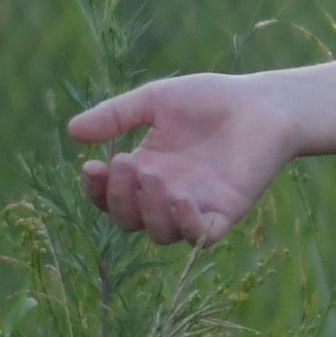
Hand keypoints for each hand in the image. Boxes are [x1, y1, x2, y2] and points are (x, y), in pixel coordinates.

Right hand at [69, 76, 299, 245]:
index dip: (96, 190)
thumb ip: (116, 116)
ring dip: (149, 211)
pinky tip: (181, 197)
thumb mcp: (155, 101)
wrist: (263, 103)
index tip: (92, 166)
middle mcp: (167, 195)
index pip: (110, 197)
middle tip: (127, 163)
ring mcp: (197, 206)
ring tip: (154, 176)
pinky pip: (201, 237)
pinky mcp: (227, 212)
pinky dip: (187, 225)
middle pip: (129, 220)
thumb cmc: (211, 100)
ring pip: (160, 233)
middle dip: (120, 198)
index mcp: (146, 171)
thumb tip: (72, 131)